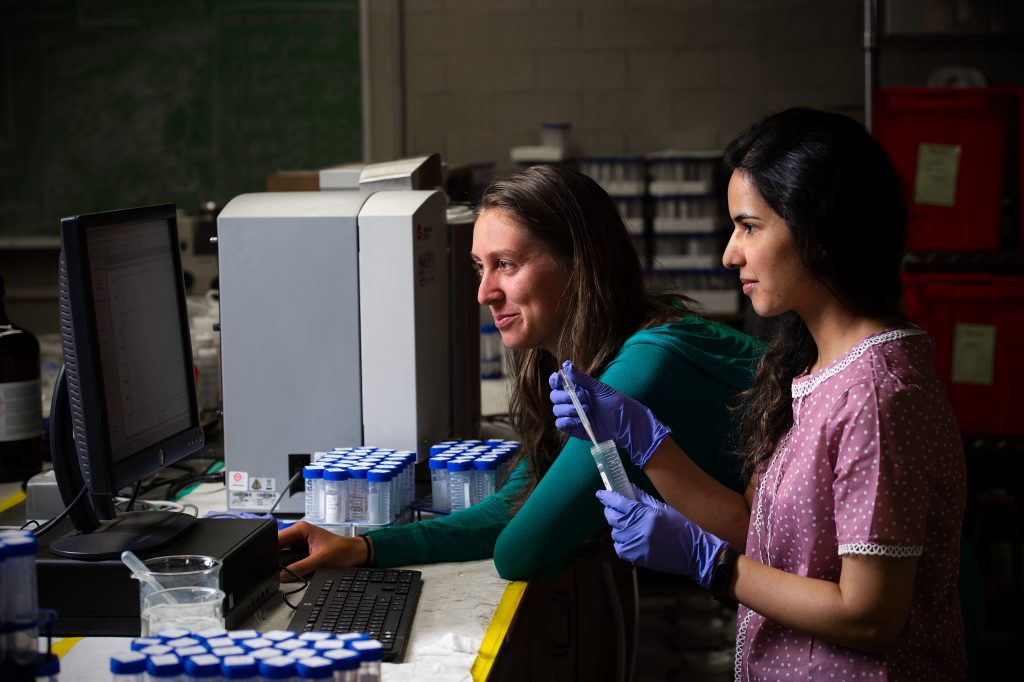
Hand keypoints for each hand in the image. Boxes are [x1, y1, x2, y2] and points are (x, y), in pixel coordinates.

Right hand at [277, 521, 370, 581]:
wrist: (357, 555)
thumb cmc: (344, 550)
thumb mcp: (320, 560)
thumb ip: (300, 568)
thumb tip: (282, 575)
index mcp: (301, 529)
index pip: (277, 537)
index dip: (268, 549)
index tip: (264, 560)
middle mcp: (299, 534)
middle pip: (277, 546)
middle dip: (274, 557)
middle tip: (269, 569)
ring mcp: (300, 544)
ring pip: (282, 554)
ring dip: (280, 563)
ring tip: (277, 571)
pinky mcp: (303, 553)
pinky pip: (290, 559)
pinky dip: (288, 566)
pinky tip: (286, 571)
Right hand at [548, 360, 671, 467]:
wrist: (623, 421)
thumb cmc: (613, 402)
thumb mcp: (598, 388)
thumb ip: (581, 378)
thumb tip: (565, 364)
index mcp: (575, 389)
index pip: (557, 383)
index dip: (554, 380)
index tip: (558, 379)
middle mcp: (570, 401)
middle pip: (554, 396)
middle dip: (564, 396)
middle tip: (581, 398)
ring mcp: (571, 414)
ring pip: (556, 410)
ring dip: (568, 409)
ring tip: (586, 410)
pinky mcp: (573, 427)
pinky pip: (560, 424)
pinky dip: (566, 421)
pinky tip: (579, 420)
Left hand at [596, 486, 727, 589]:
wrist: (693, 552)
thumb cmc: (680, 527)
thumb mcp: (662, 508)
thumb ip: (642, 498)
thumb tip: (628, 488)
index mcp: (644, 514)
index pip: (618, 502)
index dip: (607, 496)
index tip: (601, 493)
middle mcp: (637, 530)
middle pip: (612, 517)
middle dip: (611, 510)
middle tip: (616, 508)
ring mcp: (635, 545)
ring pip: (614, 533)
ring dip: (618, 527)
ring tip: (630, 525)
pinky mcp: (636, 558)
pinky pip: (619, 547)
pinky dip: (622, 542)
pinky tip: (632, 538)